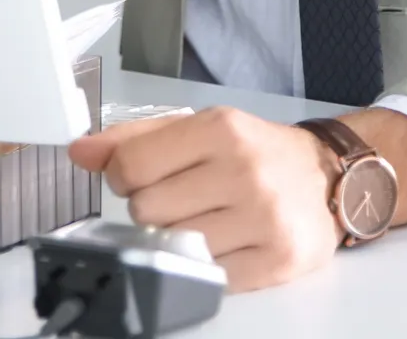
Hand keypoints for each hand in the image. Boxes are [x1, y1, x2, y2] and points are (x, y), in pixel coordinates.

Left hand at [69, 107, 340, 291]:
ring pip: (174, 247)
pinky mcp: (276, 258)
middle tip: (189, 198)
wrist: (327, 177)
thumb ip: (138, 138)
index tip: (147, 176)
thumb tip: (80, 150)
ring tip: (210, 220)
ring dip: (182, 240)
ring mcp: (262, 216)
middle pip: (146, 211)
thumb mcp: (203, 129)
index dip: (127, 178)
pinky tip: (229, 243)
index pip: (131, 167)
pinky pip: (209, 278)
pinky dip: (210, 266)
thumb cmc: (257, 152)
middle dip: (158, 209)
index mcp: (222, 128)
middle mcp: (243, 169)